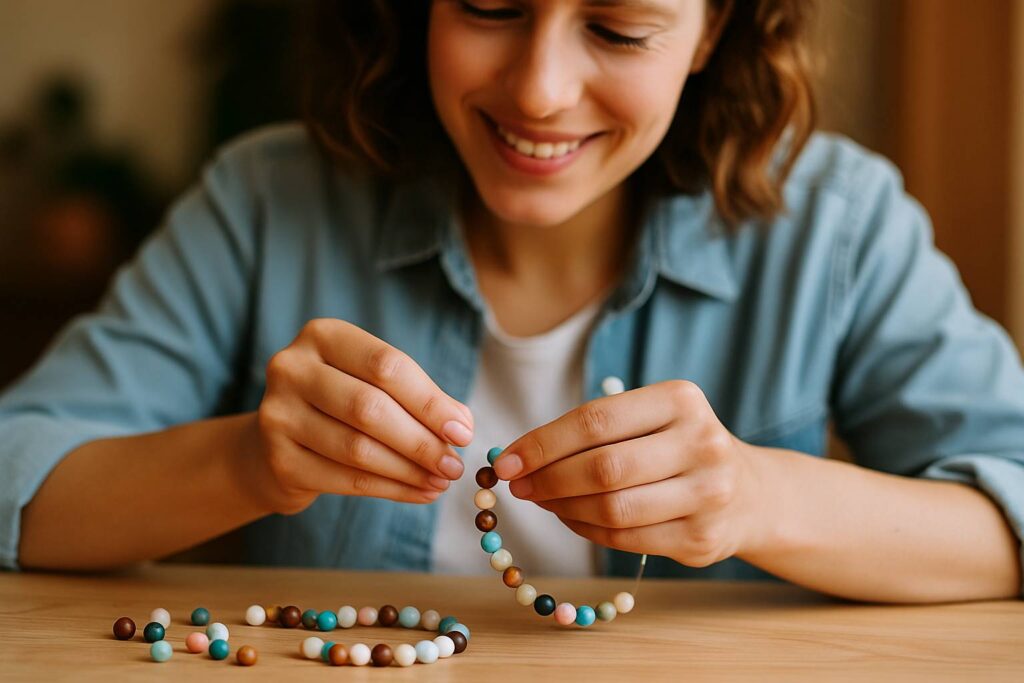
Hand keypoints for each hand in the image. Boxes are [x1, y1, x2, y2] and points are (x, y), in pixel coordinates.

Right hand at [252, 318, 473, 513]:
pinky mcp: (278, 460)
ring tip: (441, 481)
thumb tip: (462, 425)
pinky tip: (418, 493)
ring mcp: (277, 414)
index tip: (463, 431)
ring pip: (358, 448)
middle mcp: (292, 368)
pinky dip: (390, 490)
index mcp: (322, 335)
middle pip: (370, 407)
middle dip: (421, 441)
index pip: (386, 365)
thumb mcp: (372, 384)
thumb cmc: (338, 406)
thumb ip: (416, 397)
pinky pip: (345, 479)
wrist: (275, 444)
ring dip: (409, 470)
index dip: (430, 401)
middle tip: (454, 465)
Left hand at [492, 380, 763, 566]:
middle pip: (603, 468)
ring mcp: (708, 495)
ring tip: (542, 501)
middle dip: (547, 479)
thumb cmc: (677, 447)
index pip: (595, 421)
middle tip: (517, 486)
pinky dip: (586, 530)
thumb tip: (517, 457)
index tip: (505, 460)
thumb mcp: (651, 417)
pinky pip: (625, 540)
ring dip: (562, 508)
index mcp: (681, 400)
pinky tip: (571, 517)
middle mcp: (701, 444)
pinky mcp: (701, 539)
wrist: (750, 493)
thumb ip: (593, 430)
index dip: (543, 443)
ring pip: (612, 510)